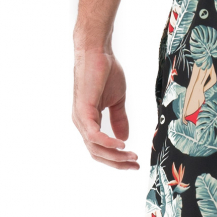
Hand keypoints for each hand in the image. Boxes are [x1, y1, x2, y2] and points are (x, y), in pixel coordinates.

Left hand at [72, 45, 138, 169]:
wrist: (97, 52)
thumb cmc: (106, 72)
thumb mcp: (117, 100)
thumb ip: (119, 119)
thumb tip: (124, 139)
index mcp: (89, 121)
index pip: (100, 148)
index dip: (117, 158)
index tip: (135, 162)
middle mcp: (82, 124)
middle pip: (96, 153)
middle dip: (117, 162)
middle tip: (135, 164)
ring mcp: (81, 119)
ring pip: (95, 147)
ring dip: (114, 155)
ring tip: (132, 155)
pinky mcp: (83, 111)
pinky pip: (93, 135)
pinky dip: (107, 142)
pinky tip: (121, 145)